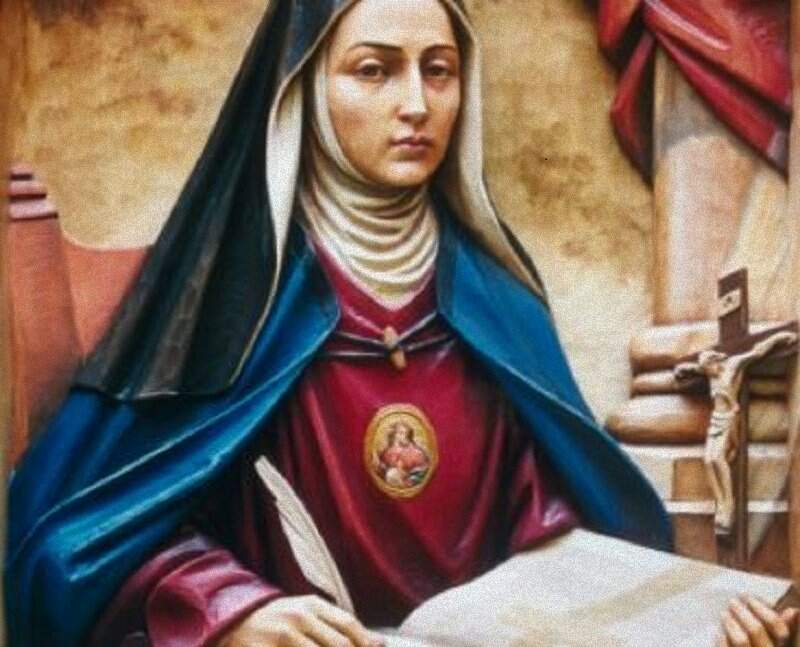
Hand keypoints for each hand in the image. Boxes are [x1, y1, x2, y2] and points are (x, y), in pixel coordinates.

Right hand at [218, 594, 384, 646]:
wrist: (235, 620)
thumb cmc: (281, 619)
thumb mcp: (308, 613)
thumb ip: (340, 626)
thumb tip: (379, 643)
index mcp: (312, 605)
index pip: (348, 624)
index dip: (364, 643)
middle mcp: (298, 619)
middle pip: (337, 645)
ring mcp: (281, 637)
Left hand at [717, 594, 798, 645]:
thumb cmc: (757, 644)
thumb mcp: (771, 638)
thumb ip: (779, 625)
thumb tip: (793, 610)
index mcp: (778, 646)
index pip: (778, 628)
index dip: (762, 609)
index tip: (748, 597)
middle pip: (757, 630)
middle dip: (742, 612)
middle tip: (732, 601)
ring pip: (742, 640)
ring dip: (731, 622)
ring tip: (724, 613)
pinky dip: (722, 638)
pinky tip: (720, 632)